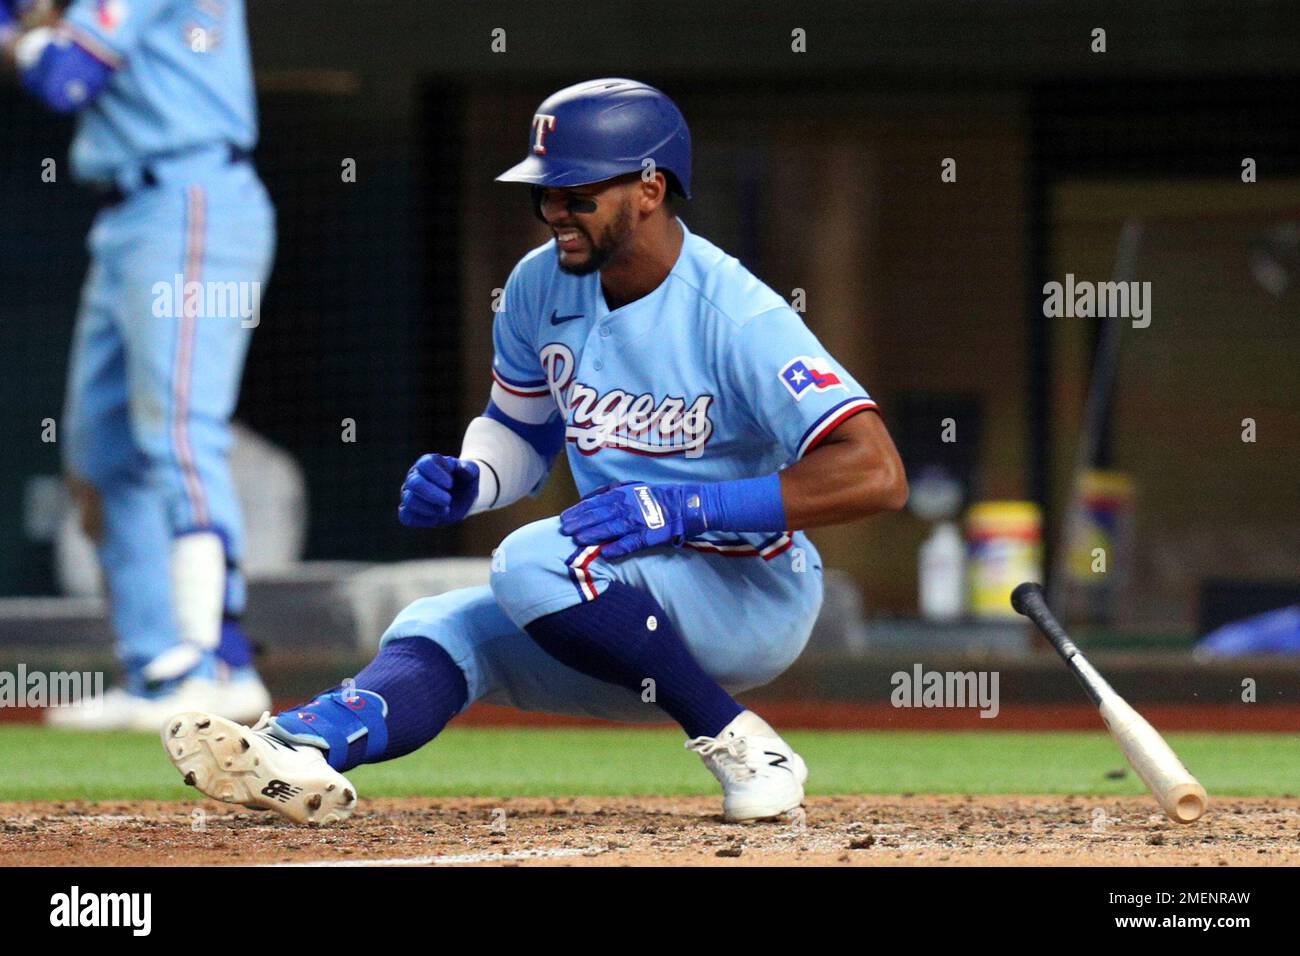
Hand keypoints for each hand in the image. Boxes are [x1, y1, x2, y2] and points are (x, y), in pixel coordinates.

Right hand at [397, 454, 479, 527]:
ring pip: (409, 500)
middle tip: (448, 500)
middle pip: (414, 483)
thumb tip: (463, 468)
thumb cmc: (465, 481)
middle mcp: (415, 476)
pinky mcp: (409, 510)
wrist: (462, 497)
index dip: (437, 475)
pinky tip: (436, 519)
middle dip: (432, 494)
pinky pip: (405, 517)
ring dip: (429, 508)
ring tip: (446, 510)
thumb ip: (470, 469)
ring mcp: (410, 493)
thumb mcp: (473, 473)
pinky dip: (421, 520)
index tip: (451, 484)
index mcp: (428, 462)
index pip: (424, 464)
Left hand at [560, 482, 707, 558]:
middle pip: (599, 515)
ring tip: (578, 540)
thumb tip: (591, 496)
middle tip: (565, 530)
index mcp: (623, 494)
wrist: (686, 503)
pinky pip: (631, 542)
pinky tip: (606, 553)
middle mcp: (628, 506)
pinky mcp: (649, 534)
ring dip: (594, 534)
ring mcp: (638, 521)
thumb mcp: (634, 487)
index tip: (565, 518)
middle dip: (581, 523)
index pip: (595, 503)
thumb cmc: (658, 496)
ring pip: (611, 528)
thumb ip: (613, 491)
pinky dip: (618, 547)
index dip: (579, 511)